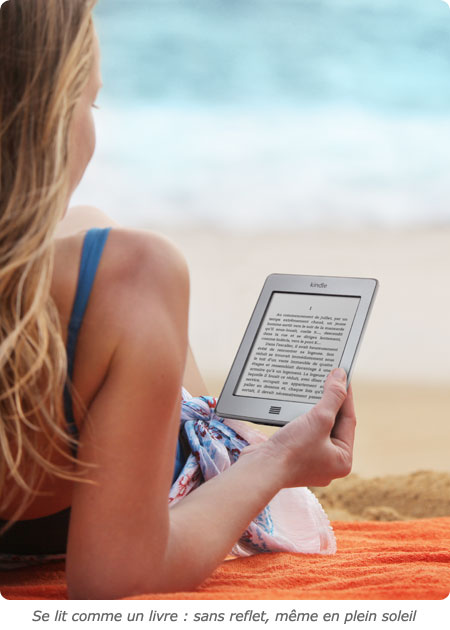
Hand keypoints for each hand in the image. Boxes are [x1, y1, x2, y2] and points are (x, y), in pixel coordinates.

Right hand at [243, 369, 355, 487]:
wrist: (261, 468)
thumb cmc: (292, 451)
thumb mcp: (319, 419)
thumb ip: (333, 397)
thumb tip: (341, 377)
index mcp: (343, 460)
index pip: (349, 420)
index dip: (346, 396)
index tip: (342, 377)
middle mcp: (329, 463)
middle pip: (334, 425)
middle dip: (330, 403)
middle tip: (329, 381)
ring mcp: (311, 461)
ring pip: (318, 428)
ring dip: (315, 410)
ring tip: (314, 391)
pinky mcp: (294, 456)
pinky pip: (304, 432)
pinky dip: (302, 419)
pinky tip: (297, 407)